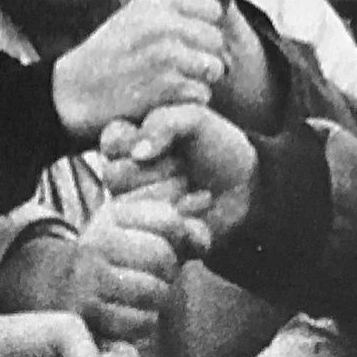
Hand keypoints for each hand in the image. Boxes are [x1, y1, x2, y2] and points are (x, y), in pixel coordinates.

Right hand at [53, 0, 226, 139]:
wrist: (73, 95)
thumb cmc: (108, 60)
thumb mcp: (134, 19)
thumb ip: (171, 11)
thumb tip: (217, 15)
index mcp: (157, 1)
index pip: (212, 9)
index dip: (205, 30)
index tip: (188, 47)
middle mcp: (164, 23)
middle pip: (216, 40)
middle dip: (206, 58)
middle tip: (182, 74)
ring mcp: (167, 54)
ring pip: (214, 68)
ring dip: (200, 82)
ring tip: (175, 88)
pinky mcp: (168, 86)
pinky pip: (202, 94)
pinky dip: (189, 103)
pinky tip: (166, 102)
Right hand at [60, 197, 194, 347]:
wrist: (58, 288)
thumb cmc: (114, 258)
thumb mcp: (139, 231)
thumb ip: (180, 225)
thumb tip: (204, 234)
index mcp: (112, 215)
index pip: (169, 220)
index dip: (180, 237)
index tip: (170, 244)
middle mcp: (96, 242)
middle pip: (162, 256)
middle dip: (169, 271)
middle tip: (159, 278)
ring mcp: (89, 279)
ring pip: (153, 291)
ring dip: (159, 300)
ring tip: (147, 297)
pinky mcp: (88, 314)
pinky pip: (138, 322)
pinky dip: (145, 322)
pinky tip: (134, 315)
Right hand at [101, 105, 257, 240]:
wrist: (245, 186)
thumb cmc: (217, 147)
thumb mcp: (196, 120)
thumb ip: (165, 123)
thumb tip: (138, 153)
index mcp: (127, 143)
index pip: (111, 141)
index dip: (138, 143)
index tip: (167, 144)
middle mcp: (123, 178)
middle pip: (116, 175)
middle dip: (161, 170)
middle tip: (184, 168)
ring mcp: (133, 209)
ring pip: (132, 204)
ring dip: (173, 192)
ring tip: (194, 187)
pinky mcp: (150, 236)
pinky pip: (154, 230)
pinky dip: (185, 217)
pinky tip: (199, 208)